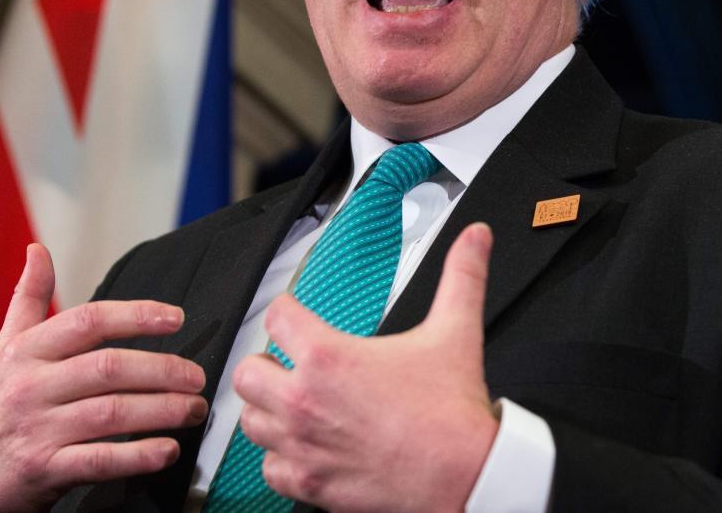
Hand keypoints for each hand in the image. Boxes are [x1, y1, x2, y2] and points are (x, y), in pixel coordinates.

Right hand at [0, 243, 208, 512]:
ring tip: (193, 409)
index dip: (136, 315)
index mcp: (27, 351)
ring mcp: (36, 429)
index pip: (88, 321)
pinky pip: (98, 461)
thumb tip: (38, 250)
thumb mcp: (4, 348)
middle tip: (197, 376)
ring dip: (162, 410)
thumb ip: (28, 299)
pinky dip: (137, 456)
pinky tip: (167, 449)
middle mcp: (31, 386)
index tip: (176, 318)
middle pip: (108, 367)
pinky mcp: (41, 470)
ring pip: (110, 412)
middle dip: (162, 370)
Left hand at [234, 222, 499, 512]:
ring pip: (251, 422)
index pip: (276, 317)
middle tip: (289, 366)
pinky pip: (269, 469)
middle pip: (247, 373)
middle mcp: (304, 400)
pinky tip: (305, 448)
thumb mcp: (455, 331)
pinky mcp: (309, 484)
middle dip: (266, 365)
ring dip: (268, 411)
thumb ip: (462, 275)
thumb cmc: (452, 414)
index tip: (295, 317)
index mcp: (328, 357)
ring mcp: (302, 446)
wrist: (466, 477)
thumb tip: (474, 238)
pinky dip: (282, 459)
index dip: (286, 311)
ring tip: (294, 405)